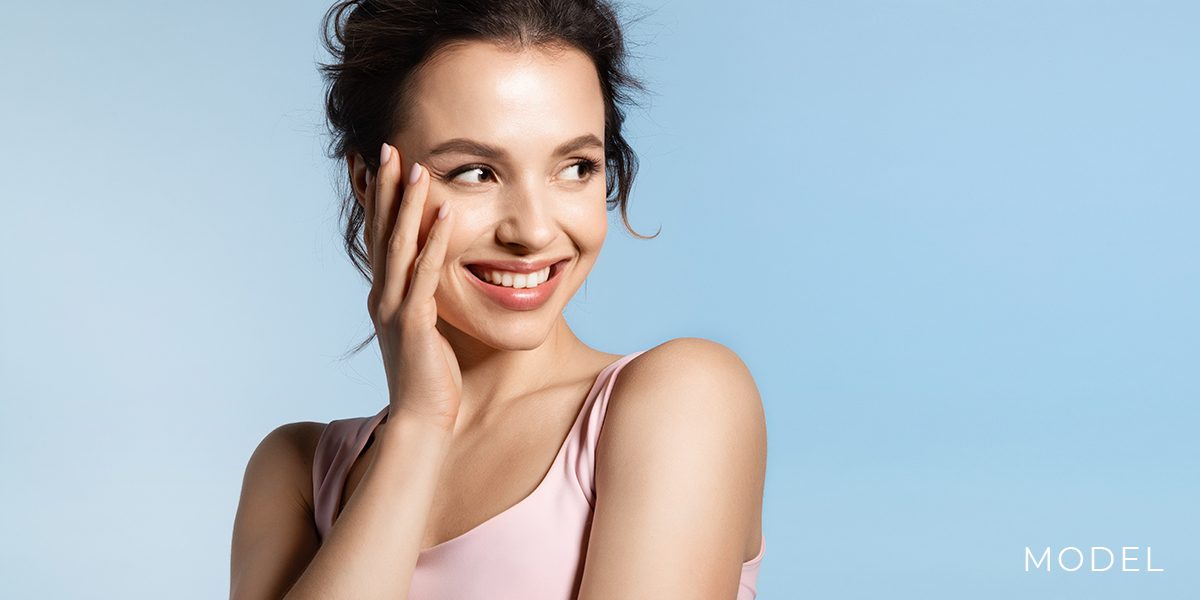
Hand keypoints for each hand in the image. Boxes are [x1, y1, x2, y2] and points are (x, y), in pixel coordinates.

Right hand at [364, 142, 461, 429]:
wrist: (421, 423)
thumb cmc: (430, 379)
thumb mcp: (425, 331)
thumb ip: (425, 301)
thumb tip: (437, 281)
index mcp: (384, 296)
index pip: (378, 236)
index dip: (376, 199)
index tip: (377, 163)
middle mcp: (382, 296)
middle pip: (380, 231)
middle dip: (384, 188)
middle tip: (387, 146)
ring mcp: (394, 309)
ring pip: (399, 246)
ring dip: (407, 205)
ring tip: (417, 167)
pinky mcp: (414, 325)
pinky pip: (425, 275)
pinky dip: (435, 243)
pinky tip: (446, 216)